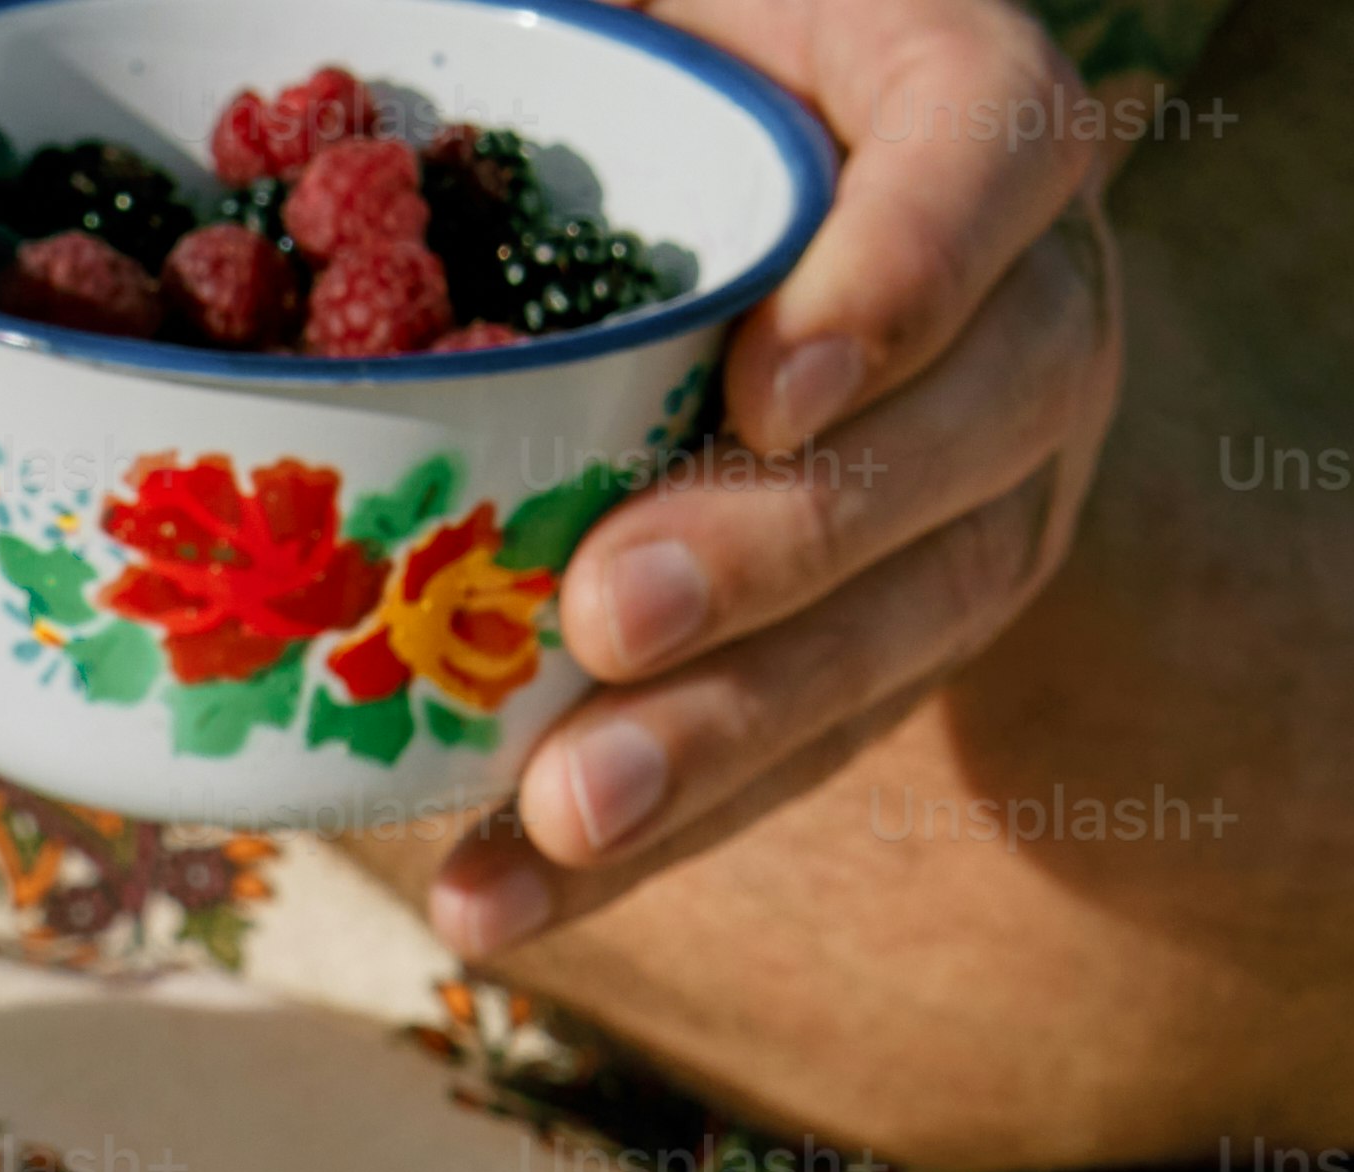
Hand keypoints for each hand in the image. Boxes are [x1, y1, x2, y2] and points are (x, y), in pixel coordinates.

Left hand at [432, 0, 1128, 962]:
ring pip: (908, 621)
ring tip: (569, 810)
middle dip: (789, 545)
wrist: (654, 207)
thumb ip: (525, 40)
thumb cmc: (609, 74)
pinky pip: (800, 749)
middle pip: (971, 424)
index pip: (996, 150)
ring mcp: (984, 480)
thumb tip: (328, 80)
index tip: (769, 385)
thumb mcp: (601, 25)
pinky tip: (508, 902)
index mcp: (963, 99)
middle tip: (615, 617)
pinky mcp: (899, 631)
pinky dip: (651, 838)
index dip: (905, 274)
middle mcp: (1025, 295)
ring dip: (729, 736)